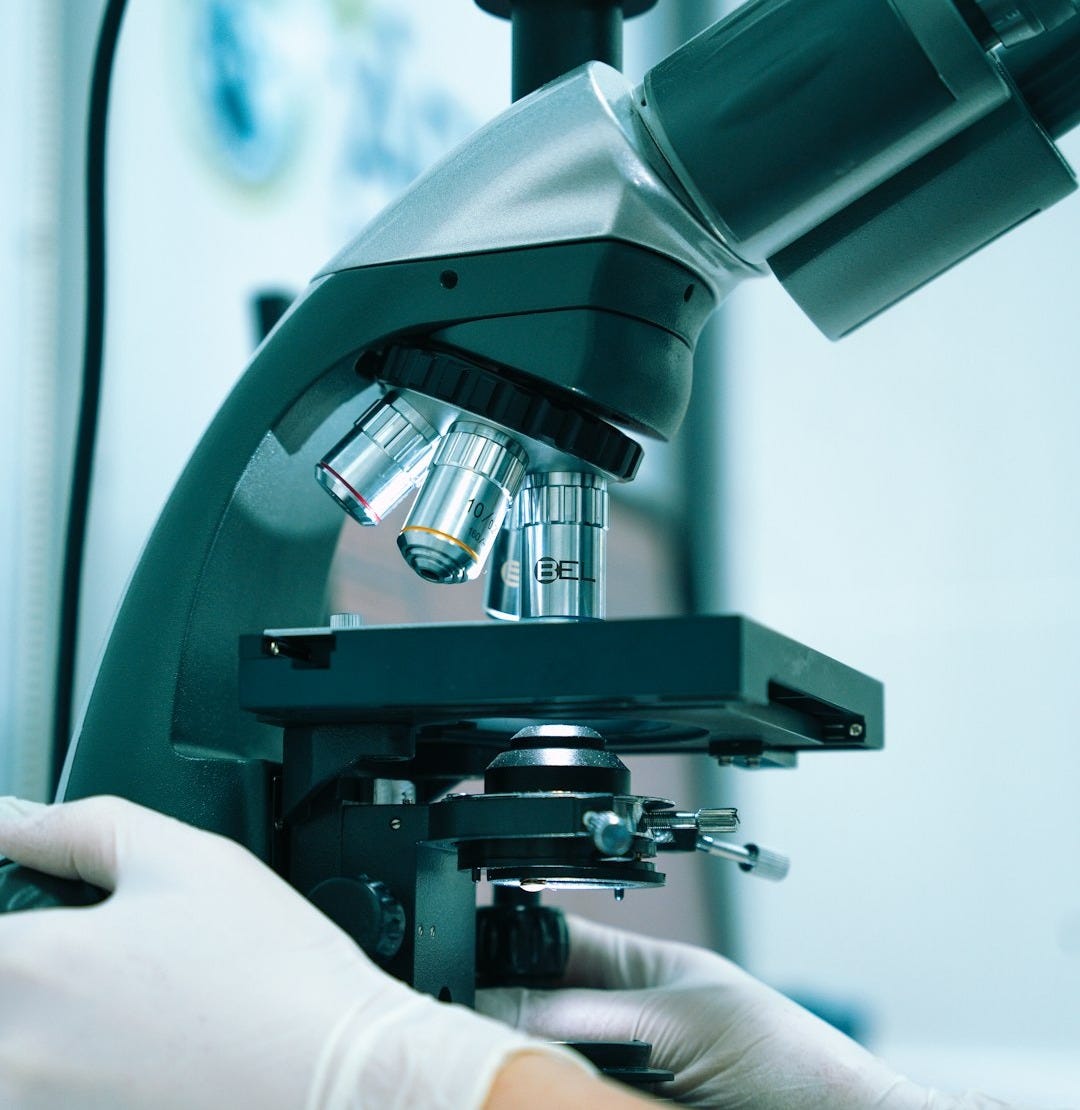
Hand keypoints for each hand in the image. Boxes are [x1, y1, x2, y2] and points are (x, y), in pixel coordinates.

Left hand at [0, 795, 578, 1109]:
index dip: (16, 903)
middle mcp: (12, 1054)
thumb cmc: (273, 976)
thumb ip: (82, 828)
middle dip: (33, 966)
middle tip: (99, 954)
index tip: (46, 902)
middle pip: (1, 988)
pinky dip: (78, 1067)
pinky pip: (48, 1087)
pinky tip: (145, 1047)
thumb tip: (16, 823)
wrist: (333, 1075)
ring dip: (48, 1024)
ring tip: (132, 1005)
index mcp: (29, 966)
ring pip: (15, 1048)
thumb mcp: (187, 859)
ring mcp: (37, 1108)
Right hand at [478, 916, 1016, 1108]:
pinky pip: (574, 1092)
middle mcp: (621, 1024)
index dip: (501, 949)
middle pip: (536, 1012)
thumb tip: (498, 1003)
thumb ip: (587, 1012)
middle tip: (464, 1035)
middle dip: (500, 1018)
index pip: (551, 944)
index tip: (450, 965)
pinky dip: (549, 1091)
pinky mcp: (624, 1103)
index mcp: (639, 971)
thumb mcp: (678, 1024)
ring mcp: (622, 1076)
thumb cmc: (789, 1065)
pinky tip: (522, 1088)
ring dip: (524, 1064)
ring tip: (488, 1070)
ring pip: (550, 1062)